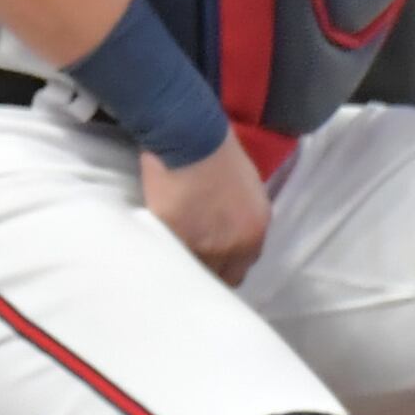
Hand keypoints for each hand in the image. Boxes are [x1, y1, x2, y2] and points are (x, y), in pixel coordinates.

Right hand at [142, 132, 269, 285]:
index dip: (226, 264)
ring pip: (196, 272)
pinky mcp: (177, 239)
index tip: (213, 259)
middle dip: (209, 269)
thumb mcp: (247, 185)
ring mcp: (207, 246)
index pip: (243, 267)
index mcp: (256, 229)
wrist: (192, 138)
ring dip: (186, 264)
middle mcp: (237, 245)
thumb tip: (228, 227)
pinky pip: (170, 257)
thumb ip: (242, 215)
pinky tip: (157, 245)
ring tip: (172, 254)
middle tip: (192, 259)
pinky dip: (164, 252)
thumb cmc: (218, 149)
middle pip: (223, 277)